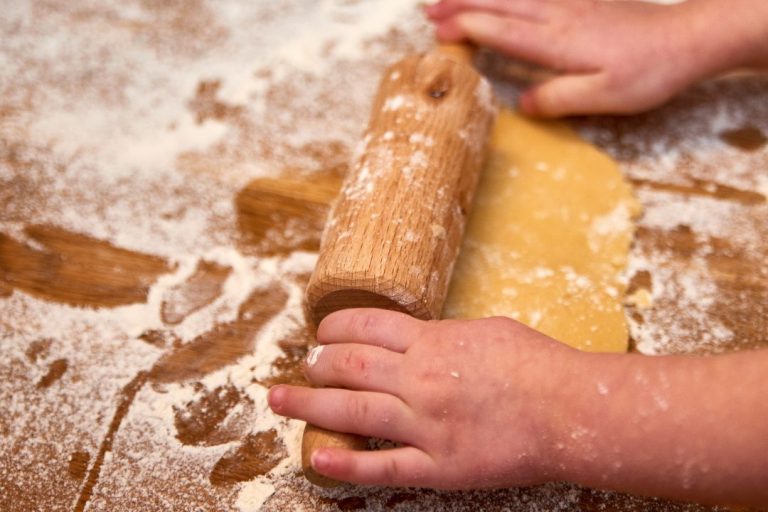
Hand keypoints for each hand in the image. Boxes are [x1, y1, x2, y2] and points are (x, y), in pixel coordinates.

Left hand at [268, 308, 575, 487]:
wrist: (572, 410)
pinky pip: (384, 466)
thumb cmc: (538, 364)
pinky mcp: (439, 465)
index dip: (335, 328)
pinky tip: (317, 459)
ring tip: (278, 400)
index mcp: (434, 342)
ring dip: (309, 405)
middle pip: (351, 366)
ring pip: (353, 412)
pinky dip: (347, 465)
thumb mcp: (487, 329)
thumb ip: (444, 334)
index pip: (367, 327)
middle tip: (302, 366)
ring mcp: (427, 424)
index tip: (321, 333)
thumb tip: (416, 335)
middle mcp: (421, 380)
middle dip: (317, 364)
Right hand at [425, 0, 754, 116]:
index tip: (440, 33)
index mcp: (558, 41)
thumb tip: (520, 104)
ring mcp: (568, 1)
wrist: (686, 38)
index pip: (503, 30)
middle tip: (428, 12)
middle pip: (499, 4)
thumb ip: (558, 98)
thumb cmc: (647, 72)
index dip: (468, 28)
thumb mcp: (604, 97)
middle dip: (460, 5)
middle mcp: (558, 14)